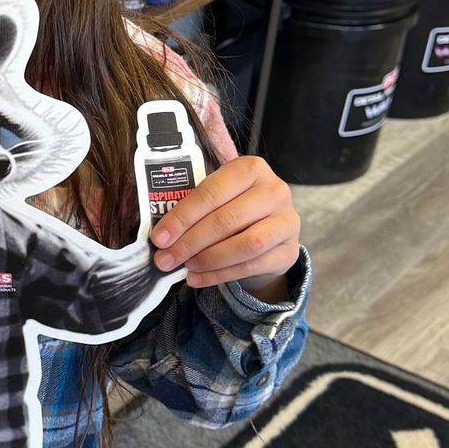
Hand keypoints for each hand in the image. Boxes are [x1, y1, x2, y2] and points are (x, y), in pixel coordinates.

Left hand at [151, 155, 300, 299]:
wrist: (270, 232)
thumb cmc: (234, 208)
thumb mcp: (218, 198)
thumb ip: (194, 208)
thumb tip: (161, 236)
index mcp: (251, 168)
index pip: (211, 192)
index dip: (182, 217)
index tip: (159, 238)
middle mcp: (274, 191)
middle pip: (226, 220)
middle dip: (190, 242)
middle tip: (165, 259)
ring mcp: (287, 221)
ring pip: (244, 245)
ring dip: (208, 259)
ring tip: (186, 267)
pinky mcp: (289, 250)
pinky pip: (251, 266)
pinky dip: (220, 275)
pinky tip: (199, 278)